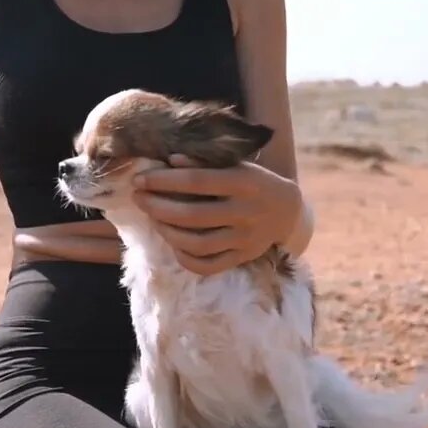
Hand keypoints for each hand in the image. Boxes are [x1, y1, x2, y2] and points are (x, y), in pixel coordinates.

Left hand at [131, 154, 301, 275]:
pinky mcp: (243, 258)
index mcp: (244, 182)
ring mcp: (245, 239)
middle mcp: (246, 212)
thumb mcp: (236, 165)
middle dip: (158, 207)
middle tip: (139, 199)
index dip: (164, 181)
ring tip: (154, 220)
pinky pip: (209, 265)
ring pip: (199, 244)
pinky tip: (173, 244)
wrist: (288, 211)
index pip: (197, 182)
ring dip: (168, 232)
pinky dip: (186, 258)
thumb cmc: (254, 182)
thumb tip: (170, 161)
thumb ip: (205, 163)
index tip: (140, 180)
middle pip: (193, 215)